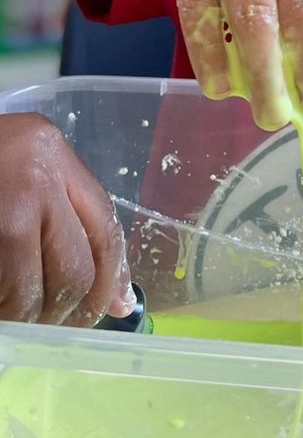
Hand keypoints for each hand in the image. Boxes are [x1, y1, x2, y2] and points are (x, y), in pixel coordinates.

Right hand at [0, 113, 133, 325]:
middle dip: (68, 311)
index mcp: (50, 151)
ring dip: (27, 319)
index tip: (113, 309)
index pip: (105, 225)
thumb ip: (66, 214)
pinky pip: (1, 292)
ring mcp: (1, 210)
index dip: (111, 277)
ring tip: (17, 318)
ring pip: (30, 292)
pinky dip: (3, 311)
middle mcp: (31, 174)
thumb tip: (116, 297)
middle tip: (54, 325)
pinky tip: (1, 309)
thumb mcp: (22, 169)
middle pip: (75, 267)